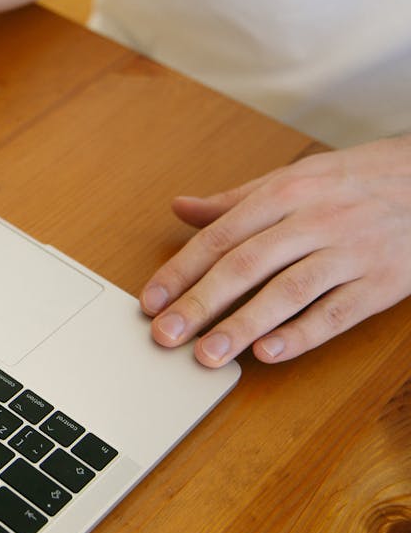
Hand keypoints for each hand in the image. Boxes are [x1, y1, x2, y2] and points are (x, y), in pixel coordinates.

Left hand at [141, 133, 410, 366]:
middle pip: (246, 265)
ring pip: (288, 291)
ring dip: (243, 326)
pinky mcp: (381, 281)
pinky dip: (303, 334)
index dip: (182, 271)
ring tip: (208, 355)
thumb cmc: (355, 181)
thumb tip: (180, 208)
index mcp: (285, 192)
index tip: (151, 301)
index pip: (221, 236)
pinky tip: (269, 353)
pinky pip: (337, 312)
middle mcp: (313, 220)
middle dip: (201, 303)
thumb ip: (234, 200)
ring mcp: (349, 251)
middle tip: (166, 336)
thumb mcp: (294, 177)